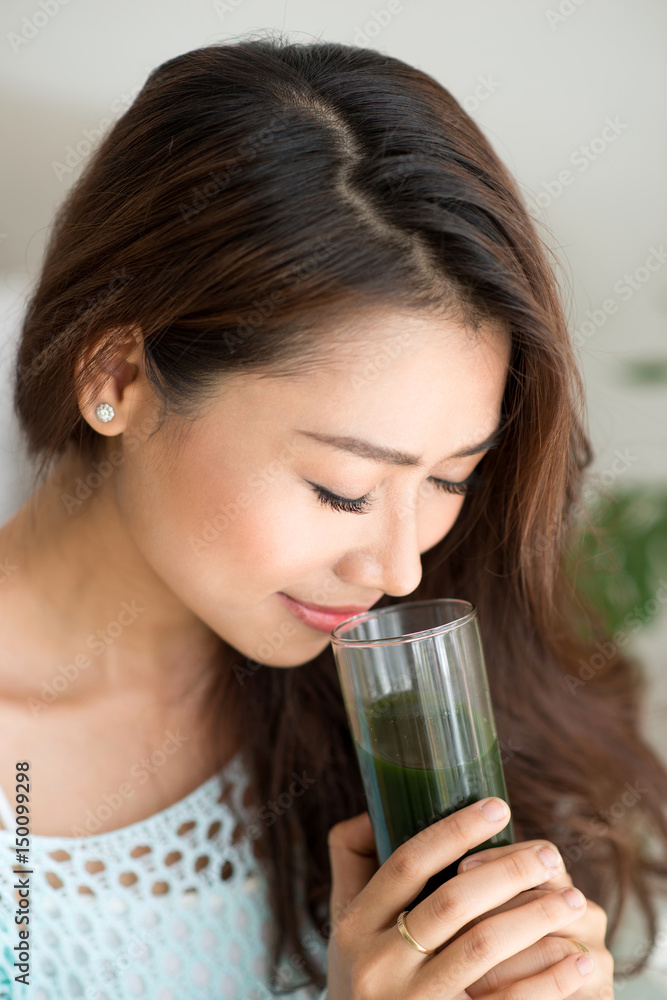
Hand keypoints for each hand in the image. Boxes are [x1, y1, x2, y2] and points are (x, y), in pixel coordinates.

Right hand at [326, 797, 598, 998]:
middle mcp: (378, 964)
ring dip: (535, 917)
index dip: (455, 830)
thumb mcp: (345, 926)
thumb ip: (352, 865)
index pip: (408, 863)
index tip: (499, 807)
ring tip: (573, 900)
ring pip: (482, 946)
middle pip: (451, 901)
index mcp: (355, 926)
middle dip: (508, 871)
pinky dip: (548, 980)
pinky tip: (577, 959)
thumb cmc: (362, 979)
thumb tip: (379, 808)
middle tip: (550, 854)